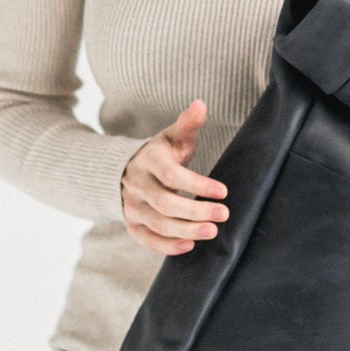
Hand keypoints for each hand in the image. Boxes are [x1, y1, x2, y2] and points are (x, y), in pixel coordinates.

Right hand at [119, 99, 229, 255]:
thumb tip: (201, 104)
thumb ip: (188, 123)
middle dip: (195, 211)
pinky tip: (190, 246)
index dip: (197, 184)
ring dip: (185, 231)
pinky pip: (146, 239)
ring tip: (212, 232)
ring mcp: (132, 206)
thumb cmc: (160, 153)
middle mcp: (137, 184)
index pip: (172, 175)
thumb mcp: (173, 136)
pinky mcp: (133, 223)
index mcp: (148, 160)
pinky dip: (166, 246)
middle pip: (165, 203)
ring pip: (157, 223)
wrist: (126, 171)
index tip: (223, 191)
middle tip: (223, 214)